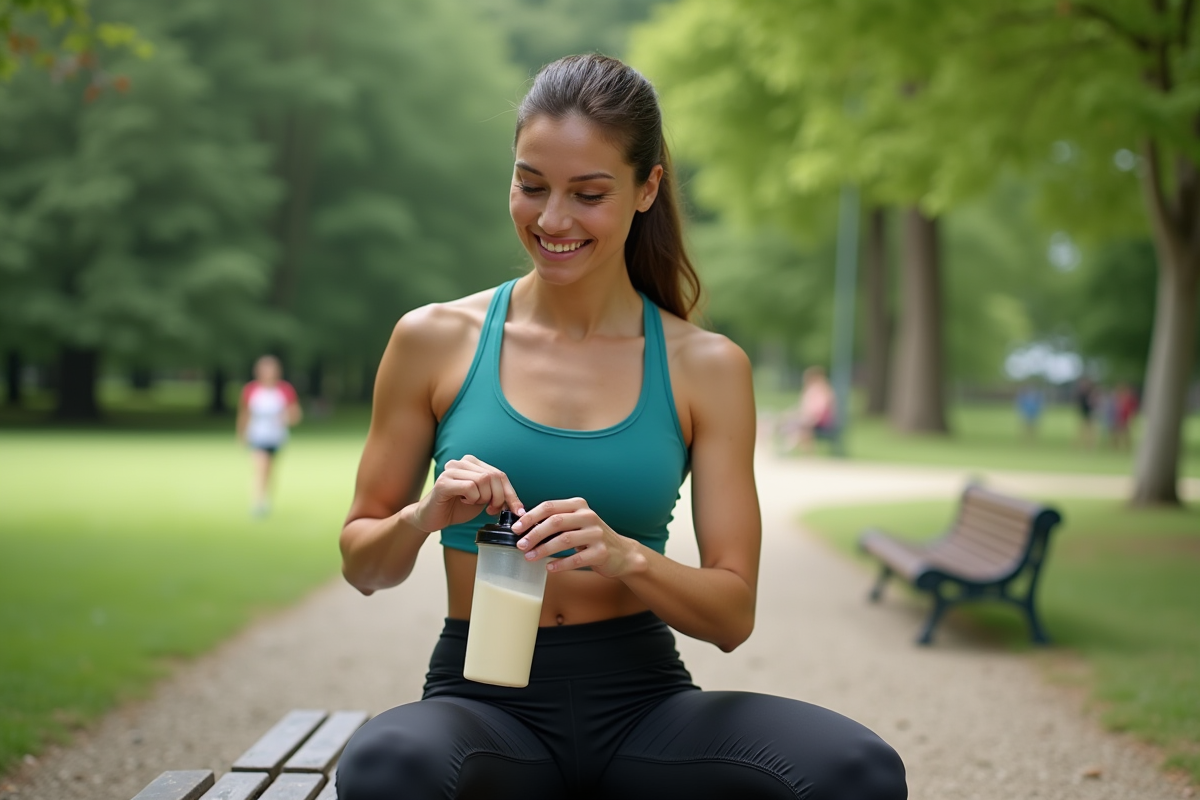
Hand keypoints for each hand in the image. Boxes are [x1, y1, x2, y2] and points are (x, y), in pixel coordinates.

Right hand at [410, 455, 524, 532]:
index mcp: (472, 463)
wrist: (431, 517)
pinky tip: (463, 501)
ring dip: (483, 498)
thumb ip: (497, 495)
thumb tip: (518, 506)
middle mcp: (462, 462)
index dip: (511, 494)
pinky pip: (470, 487)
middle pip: (494, 476)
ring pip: (483, 480)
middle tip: (491, 509)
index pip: (500, 475)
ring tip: (473, 503)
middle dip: (498, 498)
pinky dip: (472, 498)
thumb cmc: (456, 507)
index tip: (518, 511)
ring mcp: (451, 470)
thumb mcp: (482, 500)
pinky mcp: (443, 482)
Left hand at [511, 497, 642, 578]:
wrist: (622, 553)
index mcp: (578, 505)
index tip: (516, 527)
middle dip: (534, 533)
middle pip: (555, 521)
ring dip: (544, 549)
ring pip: (564, 539)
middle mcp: (588, 516)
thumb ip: (556, 521)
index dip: (530, 516)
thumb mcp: (576, 523)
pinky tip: (549, 568)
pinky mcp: (601, 552)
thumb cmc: (592, 537)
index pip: (550, 506)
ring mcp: (596, 534)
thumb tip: (525, 527)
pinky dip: (560, 564)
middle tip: (521, 545)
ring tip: (530, 557)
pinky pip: (576, 559)